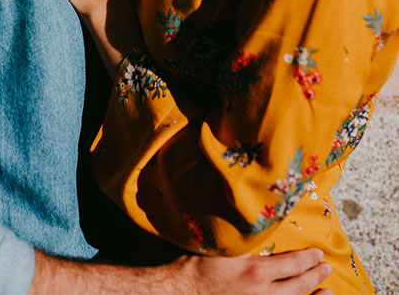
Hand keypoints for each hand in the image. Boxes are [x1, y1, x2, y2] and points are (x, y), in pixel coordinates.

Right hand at [175, 249, 331, 294]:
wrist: (180, 291)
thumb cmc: (196, 266)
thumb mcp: (221, 246)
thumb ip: (242, 238)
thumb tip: (255, 221)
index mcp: (255, 271)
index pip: (293, 264)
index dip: (309, 259)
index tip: (318, 253)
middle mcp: (262, 293)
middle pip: (298, 285)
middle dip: (315, 276)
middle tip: (326, 267)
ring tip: (328, 293)